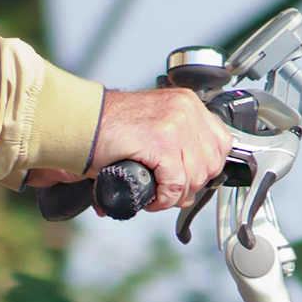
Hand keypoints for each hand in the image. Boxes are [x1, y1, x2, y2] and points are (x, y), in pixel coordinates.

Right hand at [88, 85, 235, 210]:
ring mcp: (176, 124)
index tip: (186, 179)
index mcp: (188, 103)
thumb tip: (195, 178)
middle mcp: (186, 109)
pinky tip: (150, 197)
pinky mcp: (162, 141)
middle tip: (168, 190)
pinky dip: (163, 198)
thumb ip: (179, 142)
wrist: (80, 124)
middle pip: (212, 163)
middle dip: (191, 185)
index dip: (204, 169)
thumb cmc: (109, 128)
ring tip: (156, 193)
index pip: (221, 144)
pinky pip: (176, 184)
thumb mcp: (155, 124)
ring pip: (196, 177)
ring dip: (176, 194)